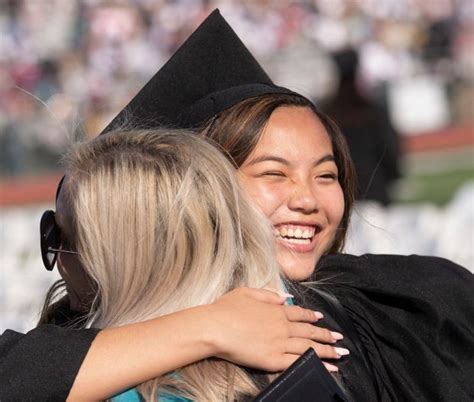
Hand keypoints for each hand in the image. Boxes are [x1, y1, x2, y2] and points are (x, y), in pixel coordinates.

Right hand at [206, 287, 344, 371]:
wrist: (214, 327)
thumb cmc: (225, 309)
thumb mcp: (247, 292)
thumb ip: (269, 294)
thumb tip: (286, 297)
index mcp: (276, 310)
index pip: (300, 313)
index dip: (312, 316)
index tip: (322, 318)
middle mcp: (282, 326)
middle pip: (309, 331)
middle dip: (326, 335)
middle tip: (340, 338)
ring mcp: (279, 343)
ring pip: (309, 347)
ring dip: (328, 350)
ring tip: (340, 353)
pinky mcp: (274, 359)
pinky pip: (300, 362)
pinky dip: (317, 364)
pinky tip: (328, 368)